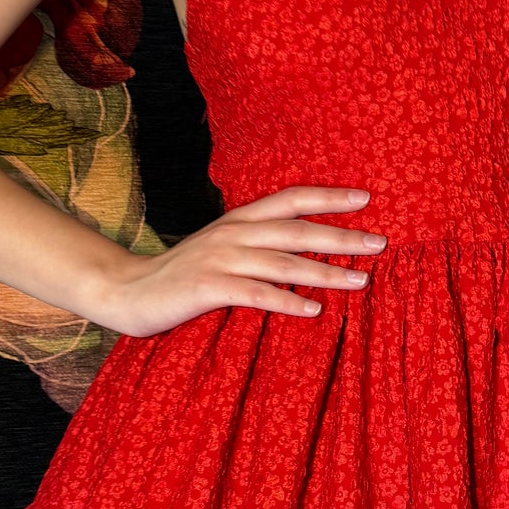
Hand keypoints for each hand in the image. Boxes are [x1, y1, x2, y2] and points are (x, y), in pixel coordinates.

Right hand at [85, 185, 387, 337]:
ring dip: (325, 273)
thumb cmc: (184, 274)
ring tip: (361, 281)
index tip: (367, 198)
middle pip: (296, 230)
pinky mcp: (207, 288)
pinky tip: (314, 311)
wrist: (128, 291)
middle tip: (380, 244)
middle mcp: (233, 233)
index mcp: (239, 219)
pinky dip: (287, 302)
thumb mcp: (222, 247)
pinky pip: (256, 294)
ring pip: (283, 263)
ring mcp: (220, 259)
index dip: (329, 197)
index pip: (291, 199)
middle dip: (341, 237)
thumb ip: (257, 242)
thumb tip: (307, 248)